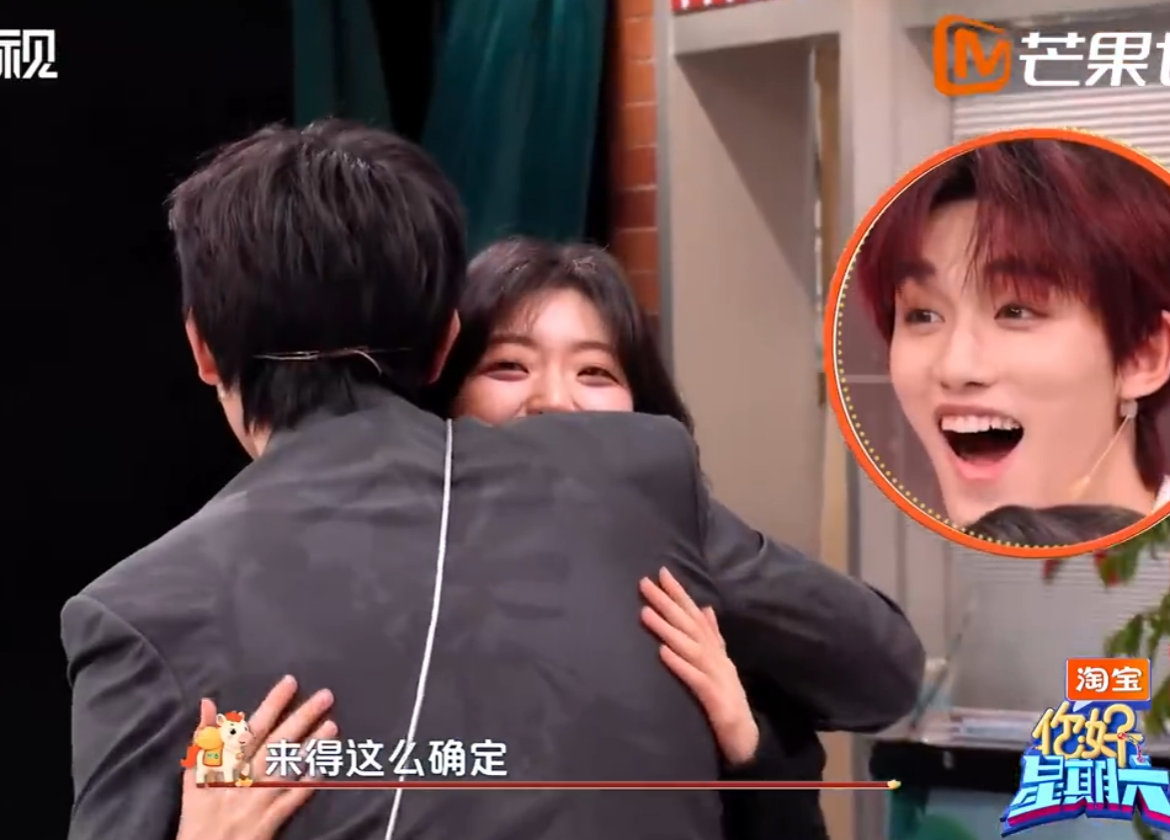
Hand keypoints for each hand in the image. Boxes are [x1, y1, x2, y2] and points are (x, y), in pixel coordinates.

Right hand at [176, 676, 335, 839]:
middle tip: (325, 696)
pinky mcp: (268, 824)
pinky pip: (291, 801)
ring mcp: (257, 802)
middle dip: (301, 718)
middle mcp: (242, 780)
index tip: (291, 682)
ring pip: (287, 769)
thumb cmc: (197, 816)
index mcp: (223, 766)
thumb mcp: (192, 778)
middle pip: (274, 744)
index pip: (251, 729)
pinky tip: (324, 767)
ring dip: (311, 746)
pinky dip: (307, 784)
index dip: (271, 705)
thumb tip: (208, 702)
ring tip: (333, 725)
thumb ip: (203, 740)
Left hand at [639, 567, 758, 765]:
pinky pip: (695, 680)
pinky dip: (680, 665)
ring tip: (645, 613)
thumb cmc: (727, 699)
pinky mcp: (716, 700)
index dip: (679, 593)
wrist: (746, 738)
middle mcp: (716, 658)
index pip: (695, 615)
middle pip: (689, 625)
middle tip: (645, 583)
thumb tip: (705, 607)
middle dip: (667, 603)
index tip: (661, 573)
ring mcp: (717, 678)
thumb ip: (712, 635)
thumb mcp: (720, 663)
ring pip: (690, 648)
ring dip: (667, 629)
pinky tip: (663, 653)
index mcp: (715, 649)